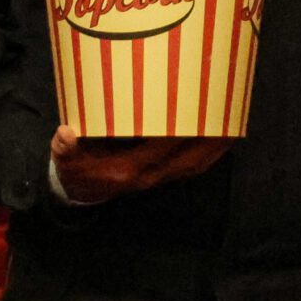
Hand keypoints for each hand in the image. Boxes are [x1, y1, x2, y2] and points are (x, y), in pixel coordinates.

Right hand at [48, 127, 230, 205]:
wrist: (83, 194)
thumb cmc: (78, 171)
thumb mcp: (66, 161)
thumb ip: (65, 149)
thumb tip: (66, 134)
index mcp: (130, 169)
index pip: (161, 148)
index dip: (179, 130)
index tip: (194, 106)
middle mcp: (152, 176)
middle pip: (191, 158)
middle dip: (210, 138)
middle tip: (228, 109)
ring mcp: (162, 178)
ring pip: (198, 163)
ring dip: (217, 146)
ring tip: (235, 121)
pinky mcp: (166, 176)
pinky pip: (196, 166)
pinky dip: (212, 153)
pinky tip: (224, 137)